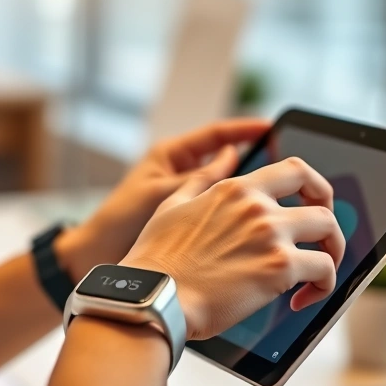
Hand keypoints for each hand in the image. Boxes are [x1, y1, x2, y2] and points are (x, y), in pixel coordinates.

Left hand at [57, 120, 270, 281]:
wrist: (98, 257)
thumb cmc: (119, 222)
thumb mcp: (161, 195)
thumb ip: (198, 178)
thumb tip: (232, 155)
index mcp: (171, 157)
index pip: (217, 135)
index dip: (246, 130)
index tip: (273, 128)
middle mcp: (181, 174)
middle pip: (230, 161)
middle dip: (258, 164)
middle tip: (288, 171)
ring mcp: (187, 199)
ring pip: (231, 192)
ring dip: (253, 196)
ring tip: (282, 202)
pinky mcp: (190, 225)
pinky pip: (224, 216)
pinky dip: (240, 220)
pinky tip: (262, 228)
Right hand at [120, 157, 345, 340]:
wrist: (154, 297)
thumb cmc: (156, 259)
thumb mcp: (173, 205)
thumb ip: (204, 178)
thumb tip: (225, 156)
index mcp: (235, 189)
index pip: (295, 169)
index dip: (317, 185)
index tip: (317, 203)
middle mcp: (258, 207)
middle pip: (322, 205)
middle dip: (330, 228)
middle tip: (323, 247)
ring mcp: (271, 236)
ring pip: (329, 234)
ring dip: (331, 256)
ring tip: (318, 277)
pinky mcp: (279, 269)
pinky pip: (323, 272)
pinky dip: (321, 287)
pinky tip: (302, 300)